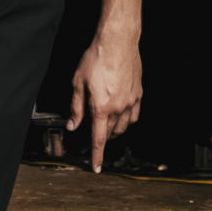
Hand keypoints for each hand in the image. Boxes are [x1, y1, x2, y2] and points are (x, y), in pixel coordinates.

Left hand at [66, 37, 142, 173]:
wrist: (117, 42)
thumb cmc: (96, 58)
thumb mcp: (78, 82)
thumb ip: (76, 107)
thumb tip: (73, 125)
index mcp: (101, 107)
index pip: (98, 139)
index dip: (96, 156)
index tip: (96, 168)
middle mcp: (118, 108)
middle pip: (110, 132)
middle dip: (102, 137)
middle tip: (94, 130)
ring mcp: (131, 102)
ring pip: (124, 127)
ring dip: (114, 130)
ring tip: (106, 124)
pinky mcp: (138, 94)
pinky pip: (134, 116)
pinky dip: (127, 121)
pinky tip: (122, 116)